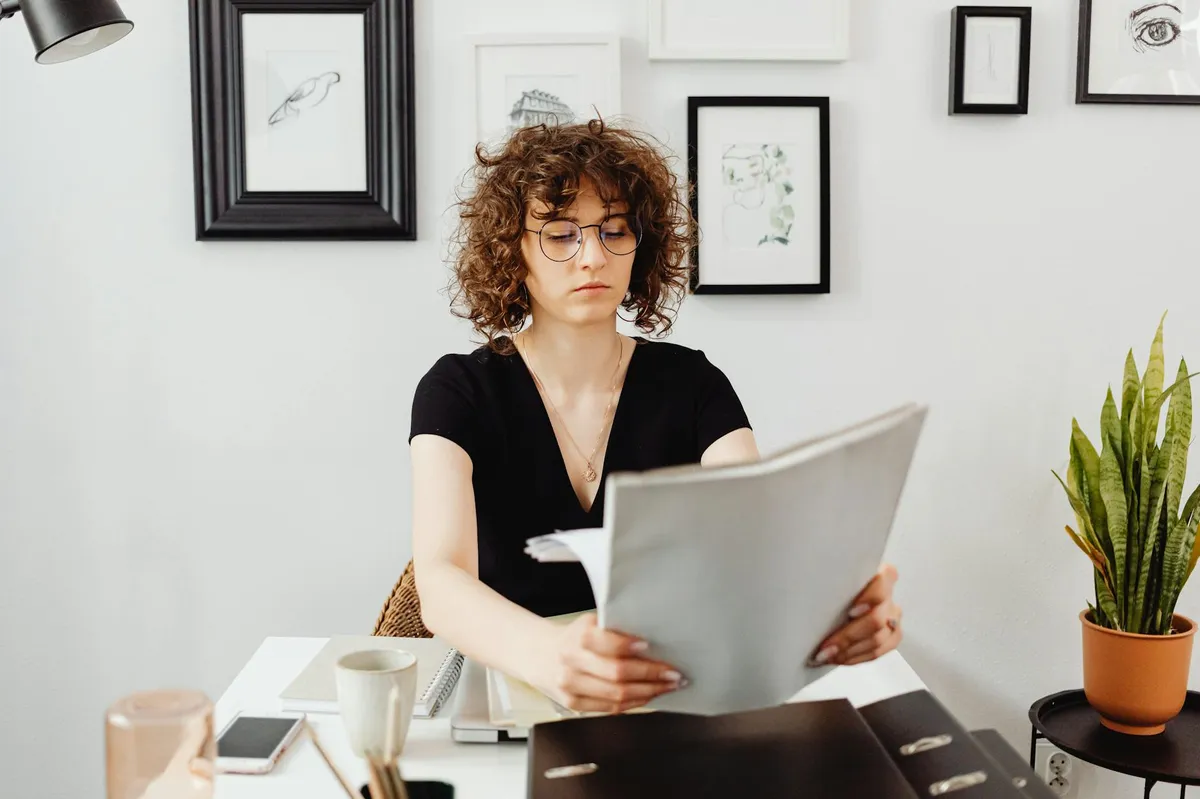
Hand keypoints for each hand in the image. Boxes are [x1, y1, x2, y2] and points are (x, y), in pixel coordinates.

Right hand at [527, 613, 684, 713]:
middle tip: (674, 674)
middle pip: (617, 674)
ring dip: (648, 693)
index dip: (628, 646)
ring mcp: (571, 686)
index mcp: (578, 636)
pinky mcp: (573, 703)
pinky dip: (634, 703)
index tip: (649, 646)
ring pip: (617, 695)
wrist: (538, 654)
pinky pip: (610, 708)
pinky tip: (648, 696)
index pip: (606, 643)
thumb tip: (655, 643)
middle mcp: (572, 661)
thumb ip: (614, 632)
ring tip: (667, 687)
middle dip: (651, 675)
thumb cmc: (572, 638)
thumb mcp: (589, 625)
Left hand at [810, 563, 902, 666]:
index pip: (882, 583)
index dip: (870, 599)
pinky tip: (839, 657)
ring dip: (849, 651)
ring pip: (878, 639)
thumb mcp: (831, 573)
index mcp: (879, 573)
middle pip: (876, 619)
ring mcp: (892, 615)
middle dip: (848, 637)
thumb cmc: (832, 580)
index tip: (850, 612)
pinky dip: (856, 657)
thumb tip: (809, 588)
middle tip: (825, 648)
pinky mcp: (891, 634)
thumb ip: (831, 578)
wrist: (837, 590)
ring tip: (826, 656)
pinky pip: (878, 652)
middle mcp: (888, 595)